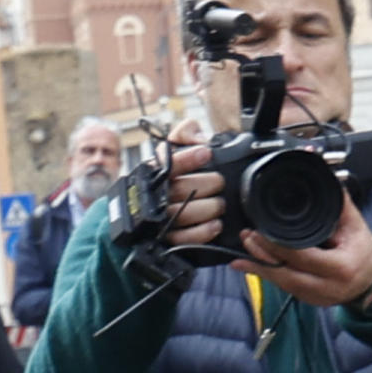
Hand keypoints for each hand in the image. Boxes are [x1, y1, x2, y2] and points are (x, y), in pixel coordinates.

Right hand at [159, 124, 228, 254]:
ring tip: (219, 203)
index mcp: (153, 171)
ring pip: (184, 214)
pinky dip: (203, 231)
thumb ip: (185, 133)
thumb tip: (199, 138)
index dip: (188, 158)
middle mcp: (154, 195)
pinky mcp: (167, 239)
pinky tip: (216, 224)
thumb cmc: (170, 176)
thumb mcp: (175, 149)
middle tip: (219, 182)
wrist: (151, 211)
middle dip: (207, 184)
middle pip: (181, 190)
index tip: (207, 152)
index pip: (167, 162)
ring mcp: (159, 219)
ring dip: (208, 208)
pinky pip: (185, 238)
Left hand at [242, 190, 371, 309]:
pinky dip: (266, 274)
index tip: (263, 231)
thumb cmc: (363, 252)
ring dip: (260, 266)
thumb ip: (340, 204)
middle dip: (263, 255)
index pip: (303, 257)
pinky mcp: (309, 300)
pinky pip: (283, 287)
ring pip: (281, 283)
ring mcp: (317, 296)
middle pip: (287, 273)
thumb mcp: (356, 226)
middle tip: (248, 236)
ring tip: (244, 249)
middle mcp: (327, 286)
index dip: (279, 245)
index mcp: (340, 267)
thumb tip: (328, 179)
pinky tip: (249, 265)